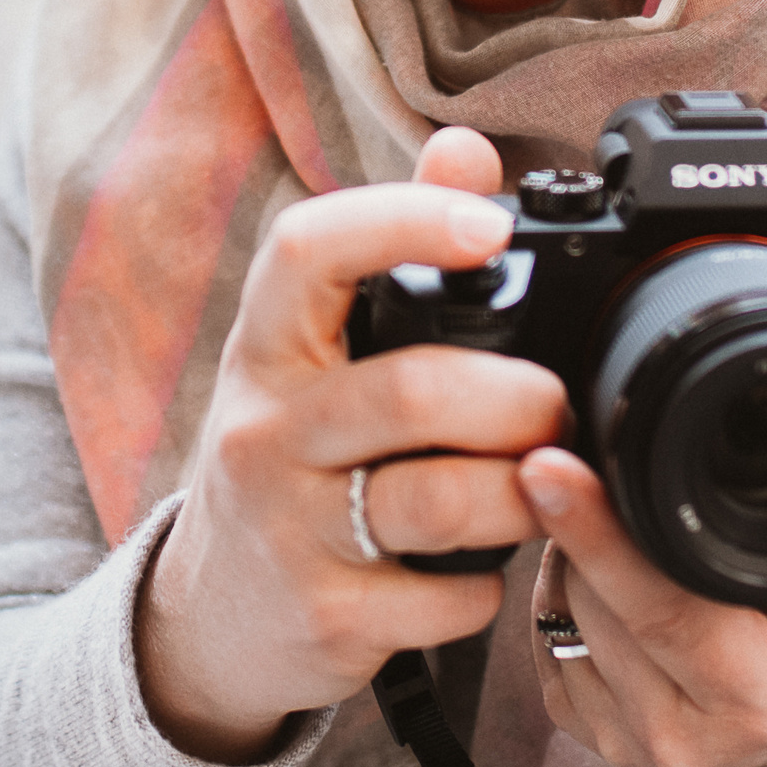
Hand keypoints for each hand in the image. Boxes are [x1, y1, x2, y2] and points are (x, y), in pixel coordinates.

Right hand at [136, 128, 568, 762]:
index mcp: (267, 344)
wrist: (212, 616)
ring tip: (542, 482)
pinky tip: (483, 566)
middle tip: (554, 405)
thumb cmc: (290, 453)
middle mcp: (264, 429)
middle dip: (516, 396)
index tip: (489, 224)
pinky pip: (446, 598)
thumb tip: (464, 149)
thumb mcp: (315, 352)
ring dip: (522, 492)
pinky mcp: (325, 617)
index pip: (306, 251)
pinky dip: (488, 586)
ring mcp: (289, 527)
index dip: (402, 222)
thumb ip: (392, 247)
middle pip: (412, 390)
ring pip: (440, 499)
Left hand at [520, 411, 766, 766]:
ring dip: (576, 549)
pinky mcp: (586, 727)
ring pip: (563, 608)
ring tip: (628, 520)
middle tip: (575, 456)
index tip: (552, 468)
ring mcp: (628, 738)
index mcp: (764, 698)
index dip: (605, 538)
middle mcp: (686, 733)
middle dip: (586, 525)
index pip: (665, 613)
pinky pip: (545, 631)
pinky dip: (567, 582)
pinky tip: (612, 567)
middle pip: (597, 600)